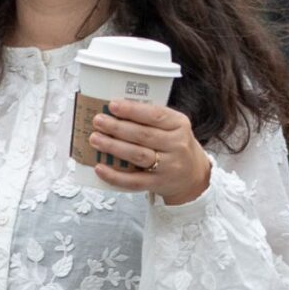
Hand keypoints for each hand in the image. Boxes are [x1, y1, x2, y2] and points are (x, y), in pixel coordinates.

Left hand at [89, 99, 211, 204]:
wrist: (192, 176)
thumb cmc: (175, 145)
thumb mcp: (173, 127)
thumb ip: (150, 118)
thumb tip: (115, 111)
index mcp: (179, 125)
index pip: (155, 115)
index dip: (132, 110)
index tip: (112, 105)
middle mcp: (177, 145)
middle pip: (143, 135)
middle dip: (117, 127)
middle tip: (98, 121)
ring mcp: (168, 167)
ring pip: (138, 155)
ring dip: (114, 147)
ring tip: (95, 139)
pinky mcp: (158, 184)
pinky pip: (134, 181)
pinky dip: (115, 176)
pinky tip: (100, 168)